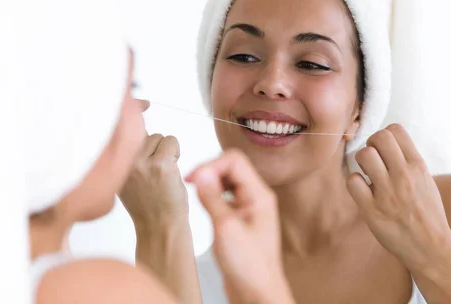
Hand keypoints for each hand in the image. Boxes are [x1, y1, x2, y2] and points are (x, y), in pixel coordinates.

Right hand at [119, 132, 188, 232]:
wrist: (160, 228)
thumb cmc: (148, 206)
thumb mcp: (127, 180)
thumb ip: (128, 158)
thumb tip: (134, 130)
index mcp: (113, 166)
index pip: (124, 134)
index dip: (139, 142)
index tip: (145, 158)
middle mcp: (123, 162)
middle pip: (145, 135)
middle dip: (154, 149)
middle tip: (156, 171)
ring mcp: (141, 163)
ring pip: (159, 137)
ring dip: (166, 151)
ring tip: (163, 173)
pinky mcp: (160, 164)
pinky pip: (172, 141)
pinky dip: (176, 152)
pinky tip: (172, 172)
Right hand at [186, 149, 293, 303]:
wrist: (257, 294)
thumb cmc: (249, 267)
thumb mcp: (226, 228)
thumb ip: (212, 198)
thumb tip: (202, 173)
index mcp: (259, 195)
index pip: (235, 161)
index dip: (211, 165)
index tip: (193, 178)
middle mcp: (257, 198)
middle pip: (231, 168)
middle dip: (210, 171)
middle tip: (191, 184)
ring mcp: (249, 209)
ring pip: (228, 182)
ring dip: (210, 183)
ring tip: (196, 194)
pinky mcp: (241, 220)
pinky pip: (226, 197)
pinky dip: (212, 196)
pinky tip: (204, 206)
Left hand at [346, 124, 450, 270]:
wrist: (432, 249)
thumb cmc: (427, 213)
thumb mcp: (426, 181)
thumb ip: (408, 161)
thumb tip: (388, 142)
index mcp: (418, 166)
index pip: (396, 129)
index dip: (385, 135)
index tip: (385, 150)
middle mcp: (403, 176)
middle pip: (379, 137)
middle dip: (371, 144)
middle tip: (374, 161)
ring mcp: (387, 193)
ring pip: (364, 155)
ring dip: (361, 163)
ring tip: (368, 176)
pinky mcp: (372, 210)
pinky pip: (352, 182)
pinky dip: (354, 184)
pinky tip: (363, 192)